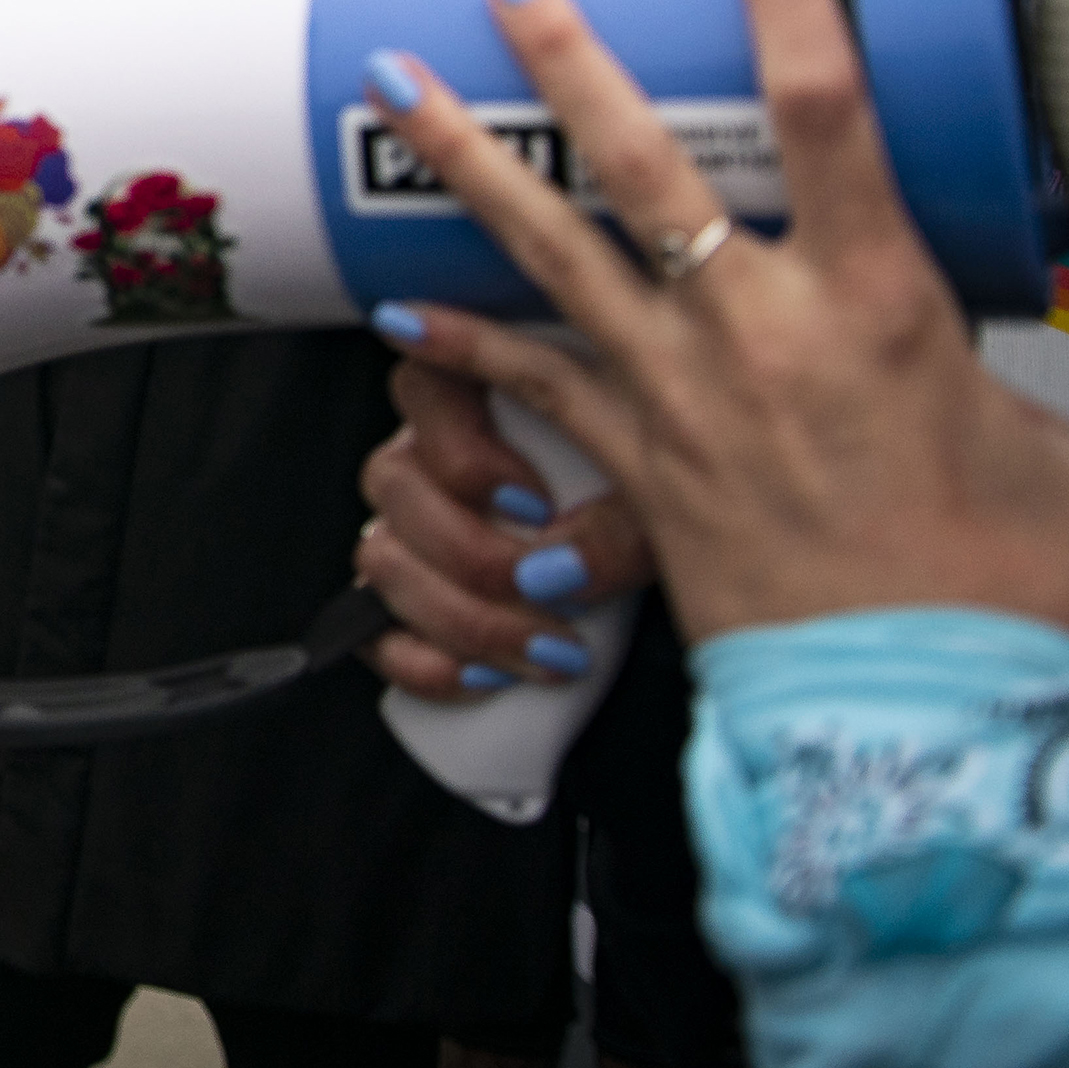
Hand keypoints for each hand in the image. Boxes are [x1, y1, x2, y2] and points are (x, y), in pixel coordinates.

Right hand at [357, 356, 658, 697]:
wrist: (692, 569)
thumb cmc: (666, 503)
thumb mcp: (662, 496)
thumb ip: (618, 518)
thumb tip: (560, 573)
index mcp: (477, 391)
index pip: (423, 389)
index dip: (466, 454)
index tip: (538, 504)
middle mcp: (425, 452)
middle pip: (393, 484)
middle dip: (477, 555)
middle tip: (557, 591)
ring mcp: (405, 527)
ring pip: (380, 559)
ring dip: (465, 618)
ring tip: (551, 650)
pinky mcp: (405, 601)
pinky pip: (376, 634)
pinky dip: (425, 663)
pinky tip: (489, 678)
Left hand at [361, 0, 1068, 649]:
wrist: (909, 736)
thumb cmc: (1010, 614)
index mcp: (883, 310)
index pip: (835, 119)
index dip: (794, 11)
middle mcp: (759, 332)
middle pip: (639, 162)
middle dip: (566, 57)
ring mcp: (678, 395)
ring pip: (549, 248)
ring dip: (465, 161)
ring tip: (394, 85)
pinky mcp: (632, 465)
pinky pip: (527, 384)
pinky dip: (457, 343)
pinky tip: (391, 305)